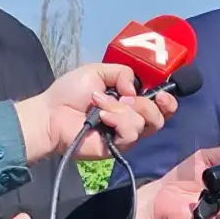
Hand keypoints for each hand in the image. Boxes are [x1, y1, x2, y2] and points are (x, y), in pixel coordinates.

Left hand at [15, 63, 178, 161]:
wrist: (51, 114)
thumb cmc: (70, 93)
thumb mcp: (98, 71)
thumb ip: (123, 72)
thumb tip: (134, 92)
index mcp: (131, 101)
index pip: (161, 106)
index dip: (168, 102)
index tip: (161, 95)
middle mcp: (132, 118)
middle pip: (160, 116)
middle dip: (146, 104)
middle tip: (124, 99)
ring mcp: (126, 135)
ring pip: (146, 124)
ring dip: (122, 110)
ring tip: (101, 107)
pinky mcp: (119, 148)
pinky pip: (132, 134)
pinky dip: (118, 121)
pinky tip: (102, 118)